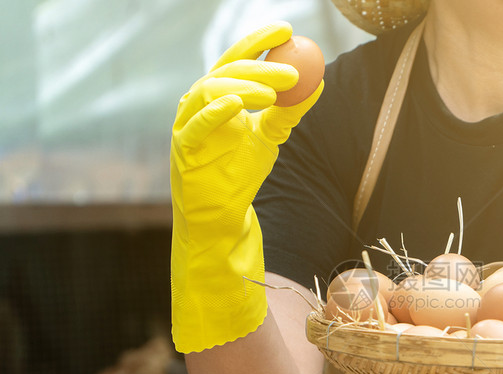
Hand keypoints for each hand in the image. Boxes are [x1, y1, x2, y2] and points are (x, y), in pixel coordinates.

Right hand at [170, 21, 323, 352]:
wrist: (222, 216)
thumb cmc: (241, 173)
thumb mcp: (271, 137)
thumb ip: (289, 111)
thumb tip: (319, 82)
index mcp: (217, 95)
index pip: (236, 57)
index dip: (258, 40)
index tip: (287, 28)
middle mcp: (197, 103)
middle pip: (225, 70)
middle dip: (259, 65)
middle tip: (292, 70)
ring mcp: (186, 124)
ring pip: (209, 90)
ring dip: (244, 86)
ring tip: (275, 94)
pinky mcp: (183, 149)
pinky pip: (196, 125)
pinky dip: (216, 111)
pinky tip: (240, 105)